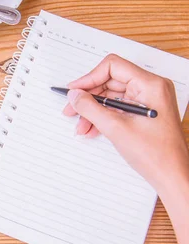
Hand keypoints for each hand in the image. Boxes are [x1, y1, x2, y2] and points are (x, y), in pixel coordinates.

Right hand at [63, 54, 188, 196]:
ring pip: (111, 97)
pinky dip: (102, 117)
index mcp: (150, 85)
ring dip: (93, 110)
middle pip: (110, 82)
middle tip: (72, 109)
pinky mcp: (143, 112)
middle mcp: (151, 89)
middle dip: (89, 98)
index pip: (113, 67)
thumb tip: (75, 95)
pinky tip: (91, 129)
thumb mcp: (115, 128)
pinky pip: (117, 108)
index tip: (75, 91)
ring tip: (81, 125)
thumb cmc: (156, 154)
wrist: (171, 176)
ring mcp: (148, 100)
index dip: (90, 78)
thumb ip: (90, 108)